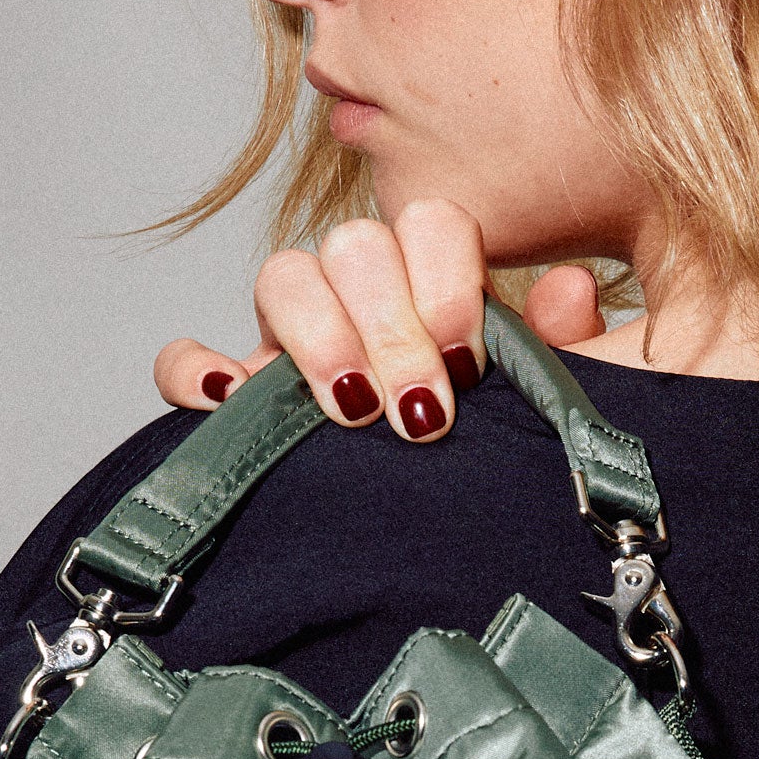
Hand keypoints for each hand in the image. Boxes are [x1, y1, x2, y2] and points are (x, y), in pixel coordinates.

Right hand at [152, 199, 605, 441]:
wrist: (445, 535)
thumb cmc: (492, 454)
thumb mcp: (539, 404)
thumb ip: (559, 347)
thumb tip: (570, 291)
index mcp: (433, 281)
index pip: (430, 224)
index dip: (446, 283)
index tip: (468, 359)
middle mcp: (359, 294)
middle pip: (356, 246)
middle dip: (391, 328)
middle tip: (422, 411)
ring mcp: (291, 337)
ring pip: (282, 275)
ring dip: (318, 338)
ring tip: (352, 410)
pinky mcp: (235, 394)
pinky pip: (188, 361)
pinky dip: (197, 372)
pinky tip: (233, 400)